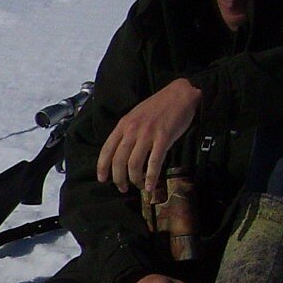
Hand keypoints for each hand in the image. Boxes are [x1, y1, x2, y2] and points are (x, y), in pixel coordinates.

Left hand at [97, 78, 202, 196]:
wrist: (180, 94)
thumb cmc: (159, 106)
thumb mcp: (136, 116)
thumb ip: (128, 132)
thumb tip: (123, 153)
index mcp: (123, 124)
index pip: (106, 149)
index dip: (102, 167)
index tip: (102, 179)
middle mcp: (132, 130)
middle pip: (119, 160)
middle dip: (118, 178)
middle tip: (122, 188)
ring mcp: (147, 134)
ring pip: (134, 164)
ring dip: (135, 179)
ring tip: (138, 186)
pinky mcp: (163, 138)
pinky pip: (154, 162)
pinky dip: (151, 177)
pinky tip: (151, 186)